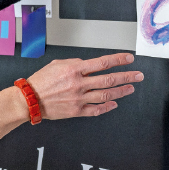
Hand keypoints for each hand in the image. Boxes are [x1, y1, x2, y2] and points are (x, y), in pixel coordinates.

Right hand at [26, 52, 142, 118]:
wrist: (29, 100)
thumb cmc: (42, 81)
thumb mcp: (58, 64)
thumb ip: (76, 63)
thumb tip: (91, 66)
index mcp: (75, 69)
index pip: (102, 63)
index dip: (118, 60)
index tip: (129, 58)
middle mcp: (79, 84)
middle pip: (109, 79)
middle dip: (127, 77)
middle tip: (138, 75)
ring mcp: (79, 98)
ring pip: (106, 95)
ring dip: (121, 91)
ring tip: (131, 88)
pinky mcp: (76, 111)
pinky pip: (96, 110)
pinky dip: (107, 107)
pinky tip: (115, 104)